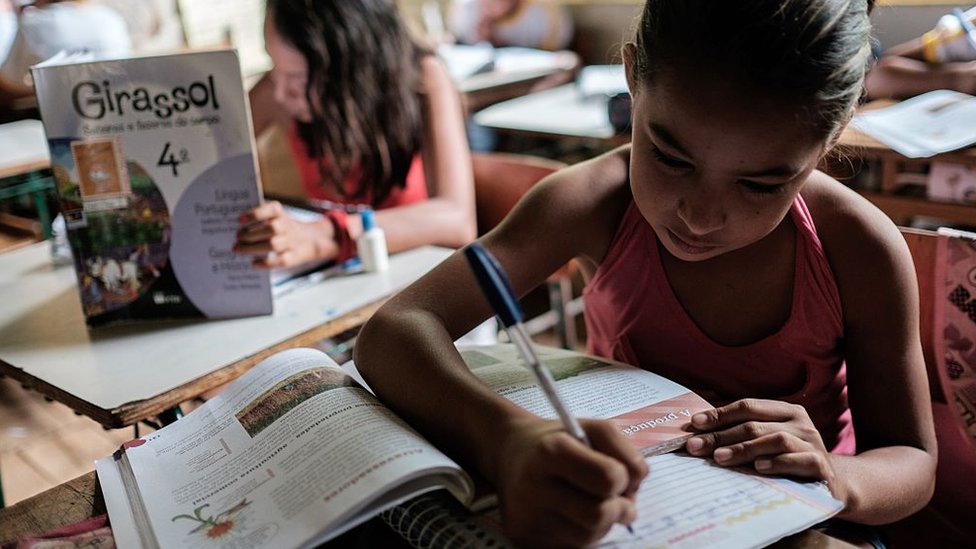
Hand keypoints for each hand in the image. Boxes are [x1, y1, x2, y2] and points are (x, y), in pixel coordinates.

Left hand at [234, 201, 337, 268]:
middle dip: (251, 234)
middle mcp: (288, 227)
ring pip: (274, 245)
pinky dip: (266, 263)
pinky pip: (281, 261)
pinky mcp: (294, 257)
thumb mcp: (277, 218)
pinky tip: (254, 263)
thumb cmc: (284, 229)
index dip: (255, 214)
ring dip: (253, 248)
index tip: (239, 220)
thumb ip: (260, 220)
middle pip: (272, 229)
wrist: (313, 240)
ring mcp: (292, 242)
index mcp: (282, 214)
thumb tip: (237, 229)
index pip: (272, 209)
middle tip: (236, 239)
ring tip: (239, 250)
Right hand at [496, 418, 647, 546]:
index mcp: (551, 451)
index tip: (617, 475)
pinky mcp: (523, 537)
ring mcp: (526, 515)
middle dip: (618, 509)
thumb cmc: (559, 440)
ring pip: (587, 537)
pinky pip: (571, 547)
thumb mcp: (592, 428)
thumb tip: (634, 489)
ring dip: (602, 524)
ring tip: (594, 505)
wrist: (510, 453)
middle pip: (598, 515)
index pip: (608, 478)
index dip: (623, 478)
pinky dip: (581, 534)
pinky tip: (573, 516)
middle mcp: (533, 485)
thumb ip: (624, 451)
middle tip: (618, 501)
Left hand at [685, 399, 845, 499]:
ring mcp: (813, 442)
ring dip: (743, 449)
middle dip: (720, 435)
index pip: (747, 406)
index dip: (719, 414)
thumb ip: (741, 434)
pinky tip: (758, 467)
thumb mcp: (767, 442)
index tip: (693, 424)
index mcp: (785, 410)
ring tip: (719, 457)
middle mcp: (800, 422)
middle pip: (754, 425)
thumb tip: (697, 432)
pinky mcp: (821, 465)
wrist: (832, 486)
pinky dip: (777, 462)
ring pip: (774, 440)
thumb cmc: (789, 461)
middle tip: (694, 446)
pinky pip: (798, 460)